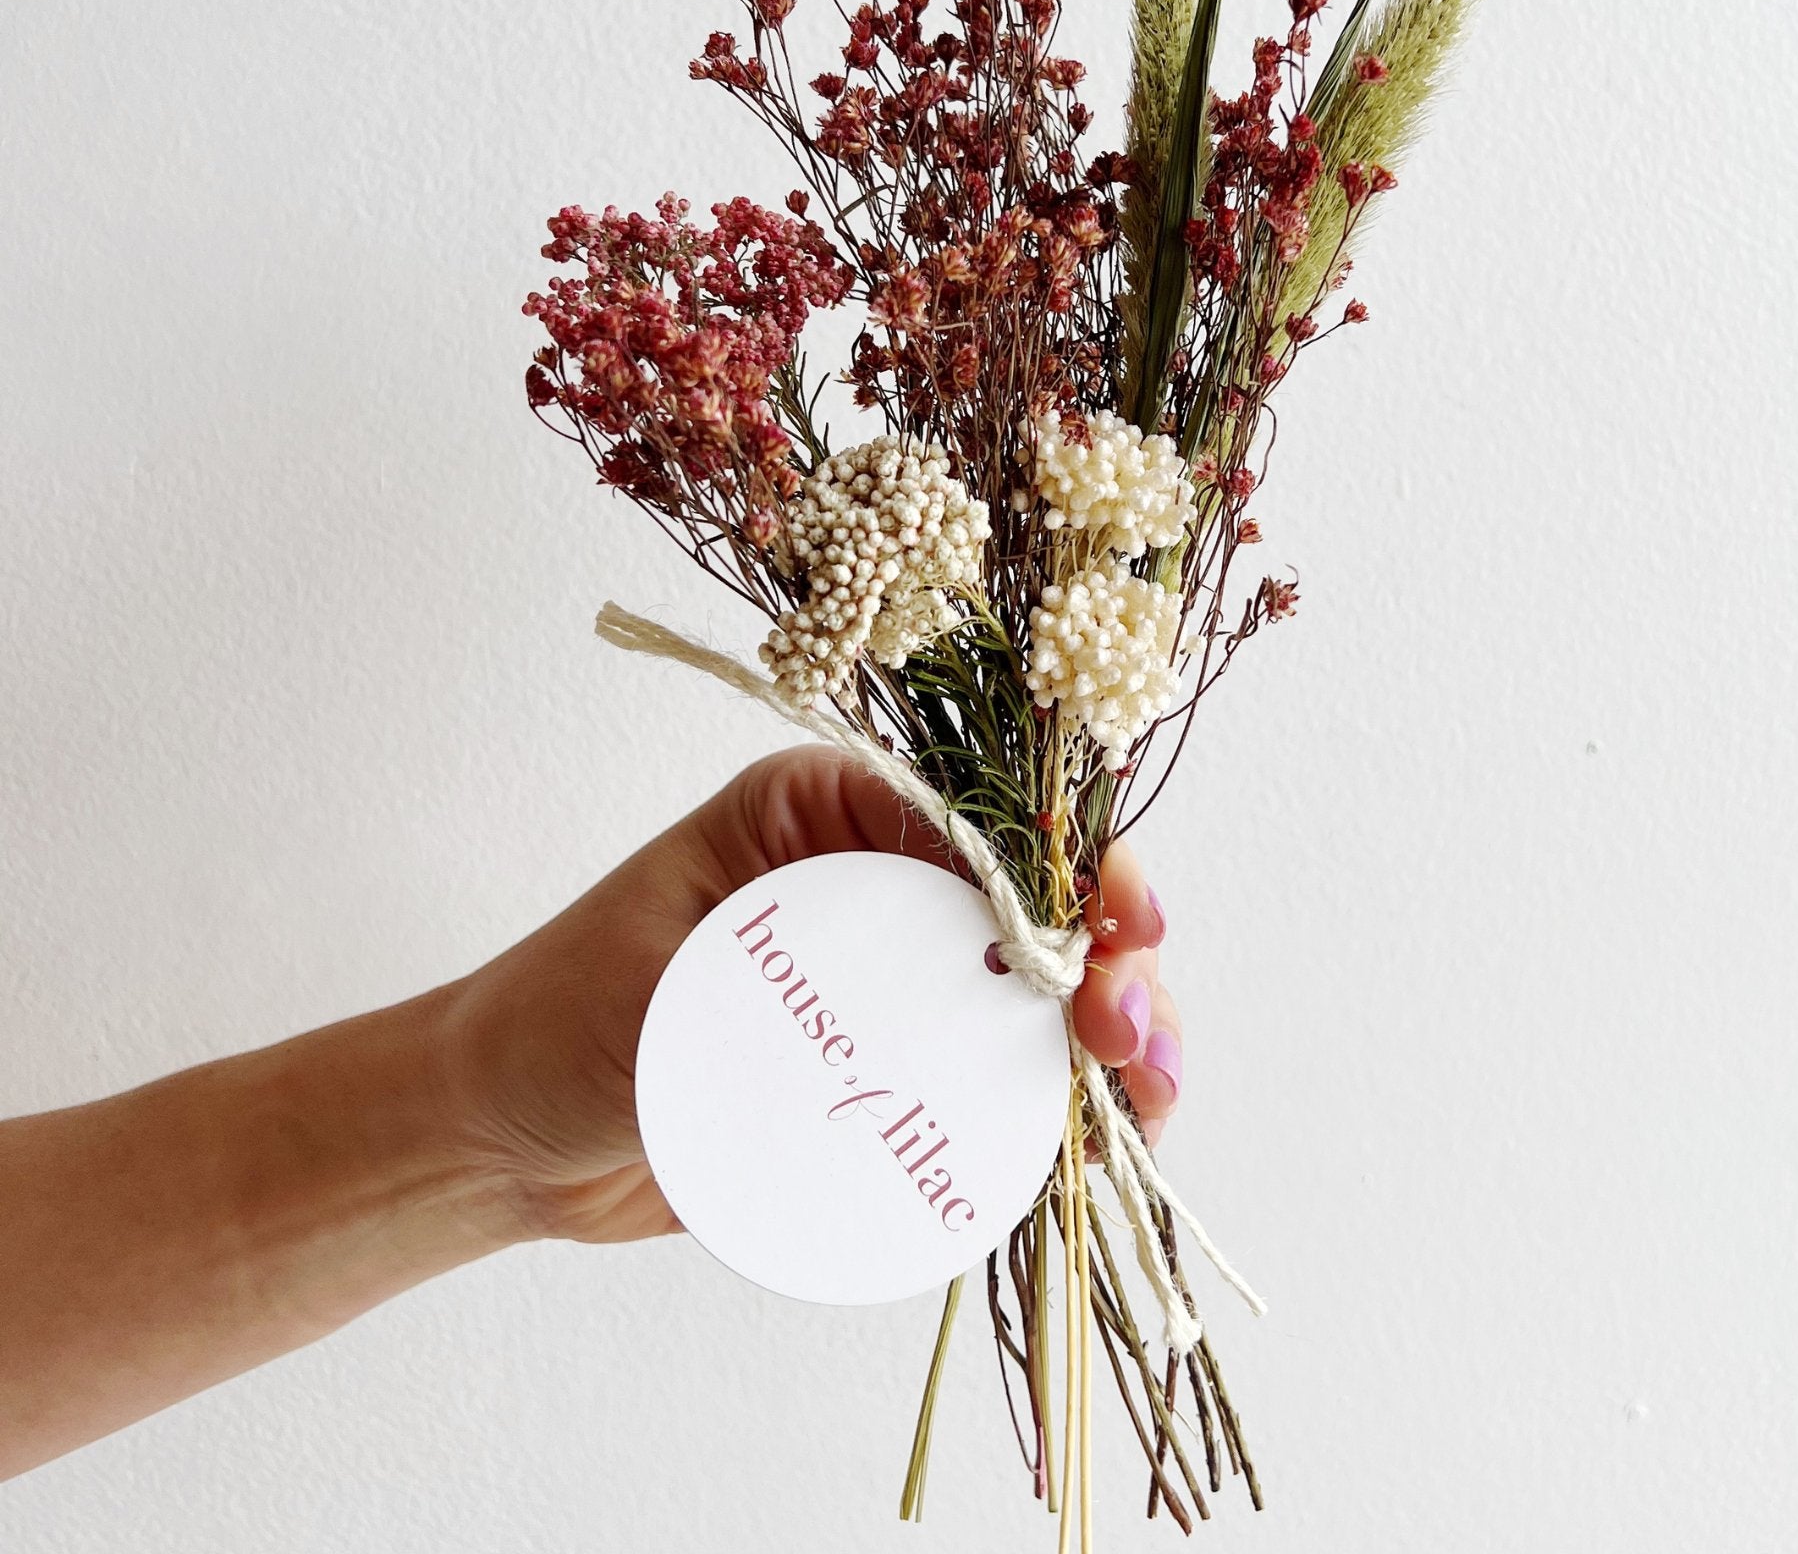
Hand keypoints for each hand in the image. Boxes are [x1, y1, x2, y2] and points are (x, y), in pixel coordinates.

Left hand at [442, 746, 1180, 1244]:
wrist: (500, 1139)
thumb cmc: (558, 1024)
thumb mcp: (675, 972)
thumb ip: (801, 970)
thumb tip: (956, 983)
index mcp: (824, 811)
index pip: (980, 814)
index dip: (1070, 863)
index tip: (1116, 930)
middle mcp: (873, 880)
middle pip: (1035, 901)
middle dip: (1112, 959)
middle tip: (1130, 1038)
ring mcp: (890, 977)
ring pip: (1038, 990)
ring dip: (1114, 1034)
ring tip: (1144, 1096)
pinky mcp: (892, 1067)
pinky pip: (1001, 1073)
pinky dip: (1065, 1103)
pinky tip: (1103, 1140)